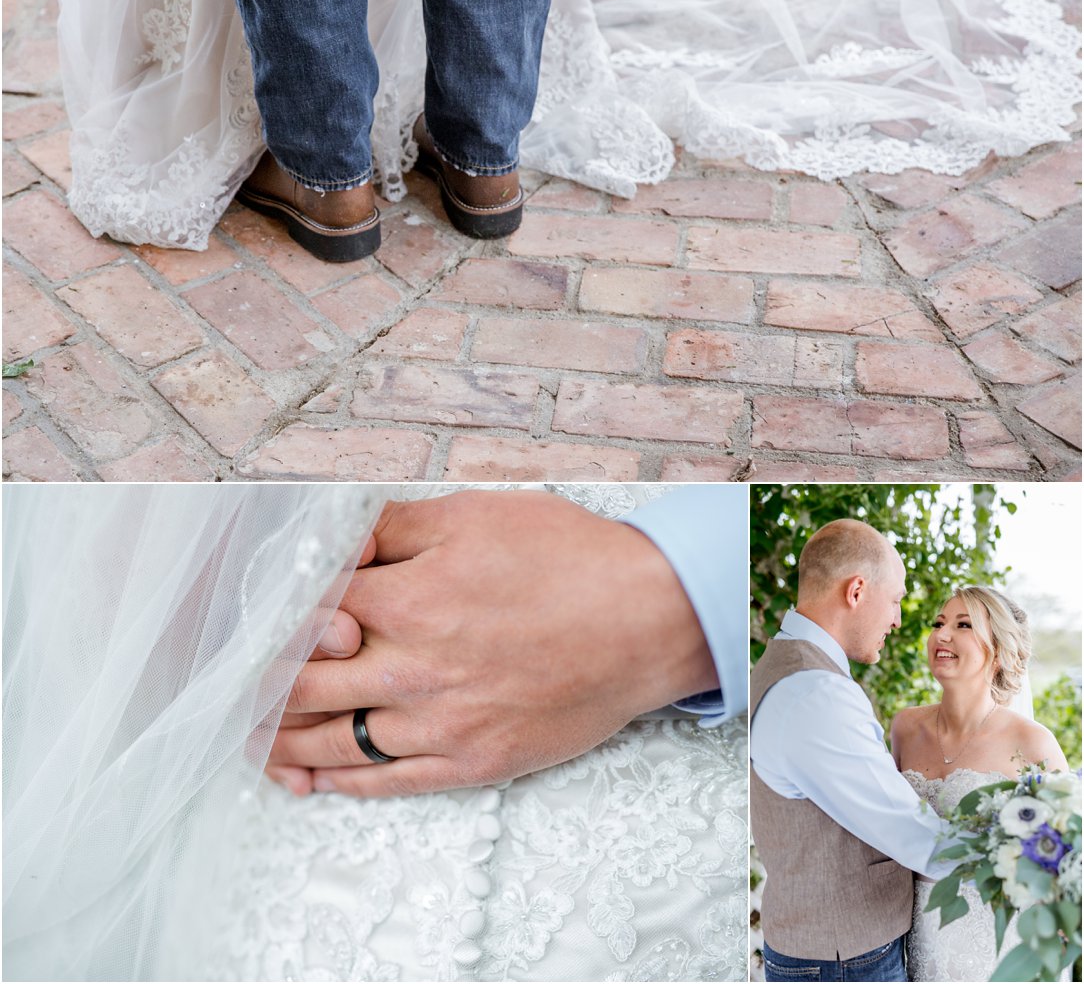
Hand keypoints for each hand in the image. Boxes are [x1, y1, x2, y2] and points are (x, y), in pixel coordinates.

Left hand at [268, 490, 715, 797]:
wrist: (649, 619)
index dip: (270, 616)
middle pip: (301, 685)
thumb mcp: (477, 513)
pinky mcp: (473, 760)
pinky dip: (341, 782)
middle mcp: (413, 667)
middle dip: (256, 685)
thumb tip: (339, 534)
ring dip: (281, 740)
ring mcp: (442, 722)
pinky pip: (387, 779)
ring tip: (251, 737)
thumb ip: (396, 524)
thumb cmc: (569, 559)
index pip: (305, 614)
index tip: (248, 624)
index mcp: (408, 599)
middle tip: (229, 688)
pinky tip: (316, 777)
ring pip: (333, 740)